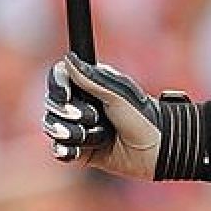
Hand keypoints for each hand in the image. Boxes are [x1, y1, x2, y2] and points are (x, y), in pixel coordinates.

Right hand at [42, 53, 163, 180]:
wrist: (157, 151)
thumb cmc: (143, 118)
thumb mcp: (118, 96)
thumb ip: (91, 80)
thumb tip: (67, 59)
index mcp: (91, 86)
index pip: (59, 79)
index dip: (59, 86)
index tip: (67, 95)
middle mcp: (81, 105)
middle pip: (53, 104)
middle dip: (73, 113)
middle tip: (95, 118)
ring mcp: (79, 128)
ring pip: (54, 128)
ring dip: (77, 134)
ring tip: (101, 136)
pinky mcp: (79, 151)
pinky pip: (60, 150)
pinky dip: (68, 151)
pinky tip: (78, 152)